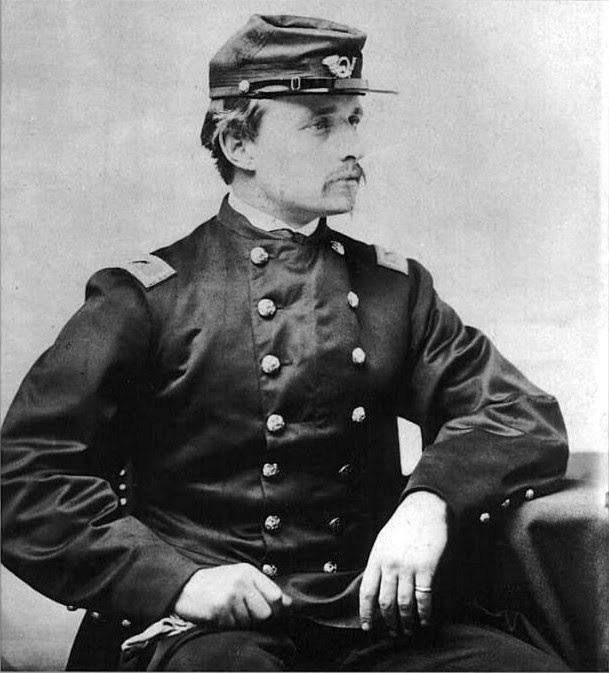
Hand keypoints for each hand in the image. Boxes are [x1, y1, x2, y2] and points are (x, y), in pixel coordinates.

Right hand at [173, 563, 292, 629]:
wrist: (185, 586)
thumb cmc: (216, 583)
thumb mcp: (241, 577)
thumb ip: (264, 588)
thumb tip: (289, 603)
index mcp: (249, 572)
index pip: (276, 596)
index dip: (275, 609)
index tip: (269, 613)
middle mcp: (242, 582)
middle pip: (265, 613)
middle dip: (257, 619)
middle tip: (244, 613)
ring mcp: (231, 596)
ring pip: (250, 623)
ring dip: (241, 623)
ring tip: (229, 612)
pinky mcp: (219, 611)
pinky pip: (234, 627)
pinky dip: (229, 626)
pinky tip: (220, 615)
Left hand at [359, 491, 447, 634]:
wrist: (424, 509)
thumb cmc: (403, 526)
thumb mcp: (383, 542)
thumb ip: (378, 564)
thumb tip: (373, 589)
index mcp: (376, 558)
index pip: (367, 592)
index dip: (366, 613)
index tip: (367, 627)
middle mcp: (390, 565)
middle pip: (385, 602)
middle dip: (388, 622)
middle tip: (392, 632)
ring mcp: (408, 567)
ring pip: (404, 604)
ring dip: (406, 622)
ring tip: (408, 630)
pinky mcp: (427, 569)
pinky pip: (423, 597)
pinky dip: (424, 613)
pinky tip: (424, 619)